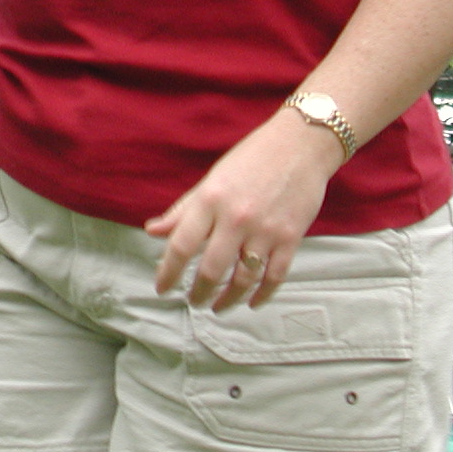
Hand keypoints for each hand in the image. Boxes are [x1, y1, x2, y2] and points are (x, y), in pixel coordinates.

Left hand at [145, 111, 343, 309]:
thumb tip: (152, 231)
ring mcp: (265, 230)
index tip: (161, 288)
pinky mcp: (291, 238)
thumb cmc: (251, 159)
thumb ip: (183, 210)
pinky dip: (262, 295)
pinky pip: (274, 277)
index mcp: (210, 199)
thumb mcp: (211, 180)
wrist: (300, 145)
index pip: (181, 244)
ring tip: (217, 306)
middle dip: (198, 292)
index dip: (167, 271)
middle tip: (193, 301)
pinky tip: (251, 302)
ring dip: (227, 299)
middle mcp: (236, 217)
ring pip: (242, 279)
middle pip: (211, 269)